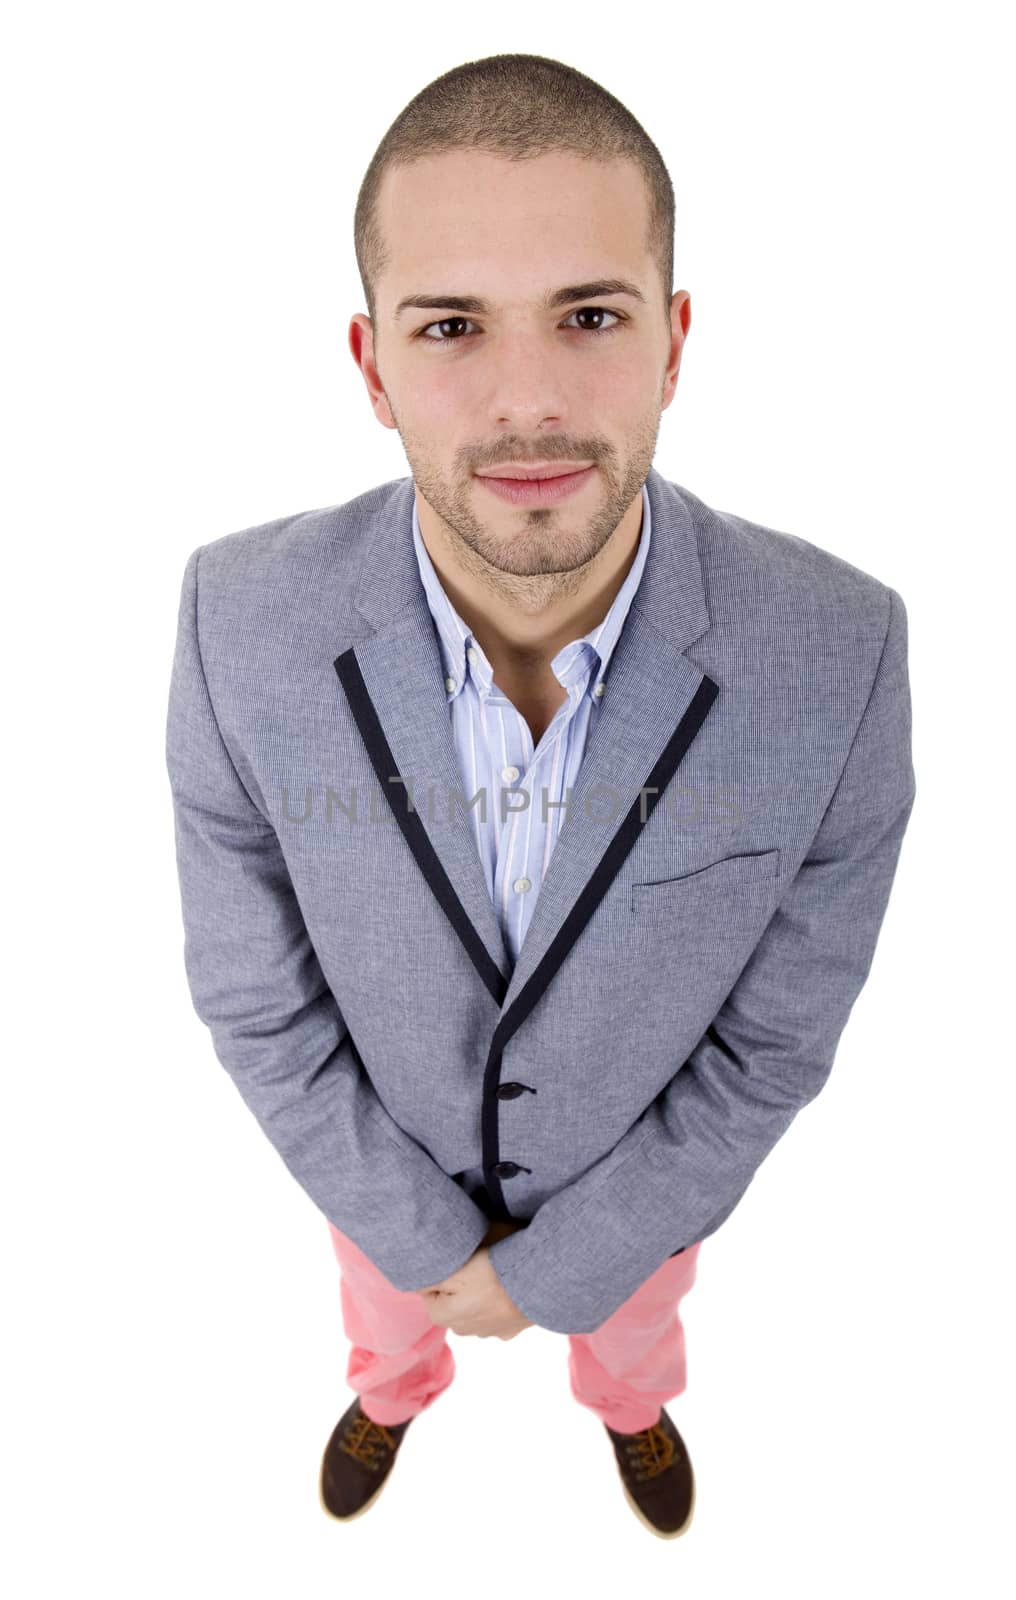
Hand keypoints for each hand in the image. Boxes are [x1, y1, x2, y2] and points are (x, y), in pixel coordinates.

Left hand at [417, 1218, 533, 1339]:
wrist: (541, 1282)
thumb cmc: (494, 1269)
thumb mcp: (454, 1265)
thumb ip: (430, 1275)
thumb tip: (416, 1279)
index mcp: (444, 1316)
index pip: (428, 1290)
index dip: (441, 1270)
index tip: (456, 1258)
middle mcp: (464, 1331)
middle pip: (451, 1300)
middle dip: (458, 1283)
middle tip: (476, 1261)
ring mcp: (490, 1332)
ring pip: (474, 1307)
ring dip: (479, 1293)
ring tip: (494, 1271)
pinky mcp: (513, 1329)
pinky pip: (499, 1312)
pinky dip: (501, 1300)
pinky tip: (509, 1286)